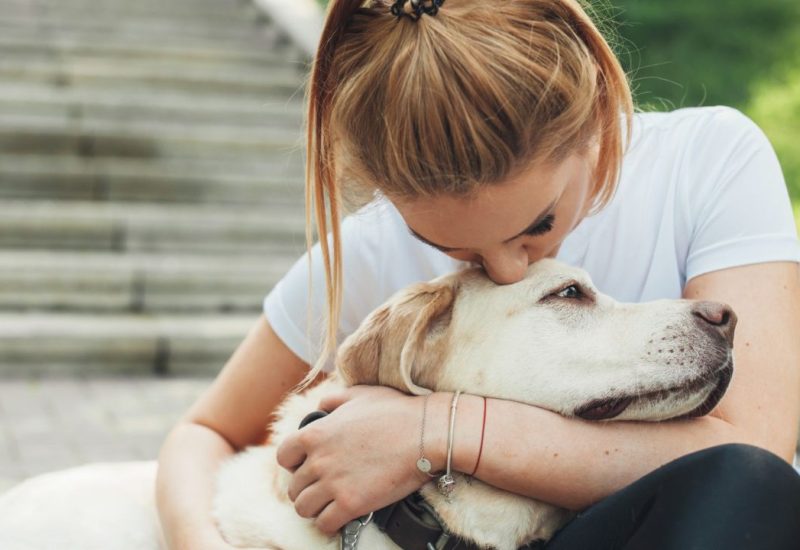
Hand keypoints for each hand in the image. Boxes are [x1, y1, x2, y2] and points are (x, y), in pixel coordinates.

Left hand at [275, 385, 431, 535]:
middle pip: (293, 486)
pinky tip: (340, 518)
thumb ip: (333, 400)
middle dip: (307, 488)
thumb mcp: (359, 394)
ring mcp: (333, 484)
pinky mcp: (351, 504)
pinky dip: (329, 524)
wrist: (425, 433)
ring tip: (329, 505)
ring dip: (315, 508)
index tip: (306, 466)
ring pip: (303, 508)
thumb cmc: (396, 411)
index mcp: (315, 434)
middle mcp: (319, 460)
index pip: (283, 456)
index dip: (293, 463)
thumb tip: (321, 407)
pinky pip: (325, 524)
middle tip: (322, 488)